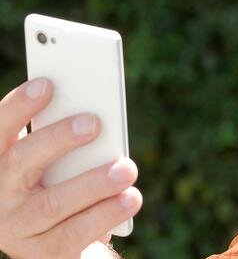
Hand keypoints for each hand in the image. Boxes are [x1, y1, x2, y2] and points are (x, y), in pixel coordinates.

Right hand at [0, 79, 141, 258]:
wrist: (53, 240)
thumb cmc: (58, 183)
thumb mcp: (53, 159)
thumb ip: (63, 138)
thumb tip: (96, 110)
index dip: (19, 106)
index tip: (47, 84)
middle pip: (22, 161)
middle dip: (58, 139)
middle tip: (94, 123)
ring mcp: (18, 226)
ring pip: (53, 203)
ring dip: (93, 183)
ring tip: (127, 169)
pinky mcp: (44, 251)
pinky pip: (76, 234)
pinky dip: (106, 215)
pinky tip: (130, 199)